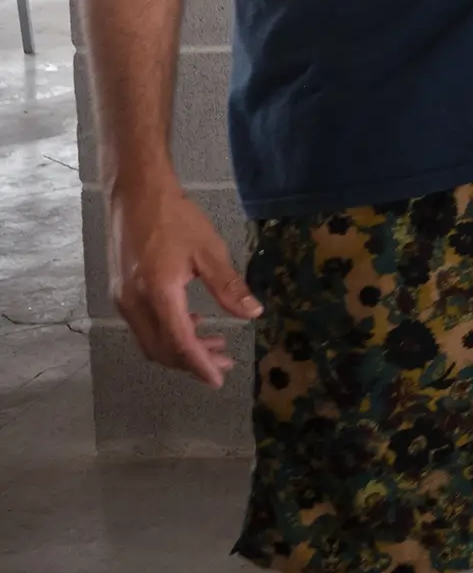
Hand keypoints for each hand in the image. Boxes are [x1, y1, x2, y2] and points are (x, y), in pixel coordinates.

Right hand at [107, 179, 260, 386]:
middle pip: (161, 349)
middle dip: (192, 361)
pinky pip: (144, 325)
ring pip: (150, 340)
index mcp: (157, 295)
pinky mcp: (120, 291)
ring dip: (181, 347)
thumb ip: (229, 286)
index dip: (199, 364)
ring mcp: (122, 299)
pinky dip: (168, 332)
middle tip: (225, 361)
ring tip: (216, 344)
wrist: (136, 194)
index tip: (218, 379)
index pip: (179, 343)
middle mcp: (133, 303)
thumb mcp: (209, 250)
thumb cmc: (176, 218)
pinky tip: (194, 322)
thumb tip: (252, 314)